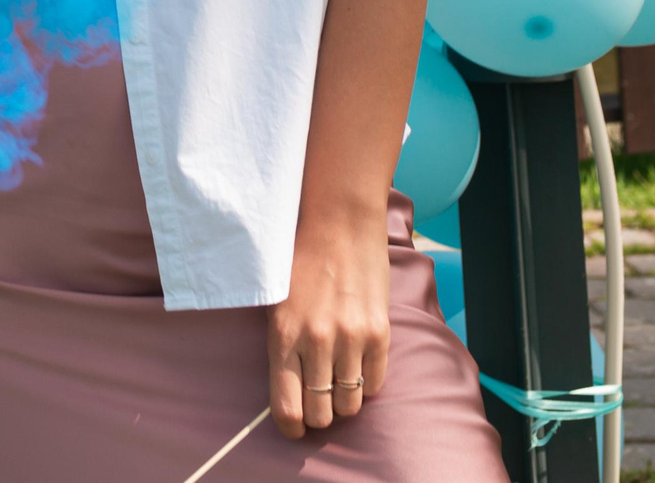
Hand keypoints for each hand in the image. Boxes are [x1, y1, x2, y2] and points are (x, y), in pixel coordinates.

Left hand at [267, 213, 391, 437]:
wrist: (338, 225)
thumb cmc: (298, 262)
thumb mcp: (275, 304)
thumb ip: (282, 347)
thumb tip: (288, 392)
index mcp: (282, 337)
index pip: (287, 408)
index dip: (290, 427)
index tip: (293, 429)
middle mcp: (316, 343)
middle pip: (320, 413)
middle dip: (317, 417)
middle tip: (316, 405)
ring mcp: (351, 340)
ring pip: (350, 403)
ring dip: (342, 402)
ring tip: (336, 386)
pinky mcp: (379, 334)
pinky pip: (375, 383)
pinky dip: (366, 384)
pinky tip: (357, 368)